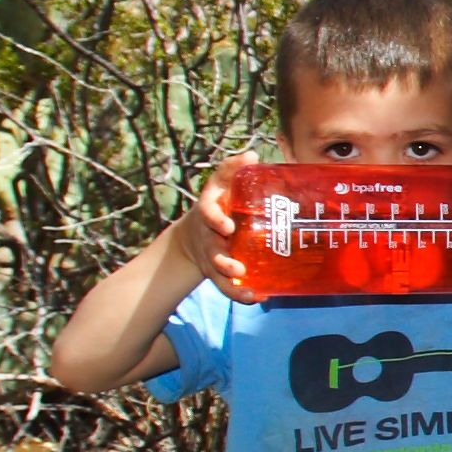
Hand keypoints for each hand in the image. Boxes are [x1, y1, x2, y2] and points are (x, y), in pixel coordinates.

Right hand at [183, 154, 254, 300]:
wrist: (194, 234)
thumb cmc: (218, 204)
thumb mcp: (220, 184)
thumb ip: (232, 170)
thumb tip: (251, 153)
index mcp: (209, 212)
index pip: (207, 213)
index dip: (215, 220)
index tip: (227, 227)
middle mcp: (208, 236)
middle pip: (212, 249)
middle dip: (222, 259)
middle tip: (236, 266)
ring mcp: (212, 255)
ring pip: (218, 270)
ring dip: (230, 279)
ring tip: (248, 288)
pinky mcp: (217, 272)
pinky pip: (227, 287)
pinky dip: (240, 294)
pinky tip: (258, 297)